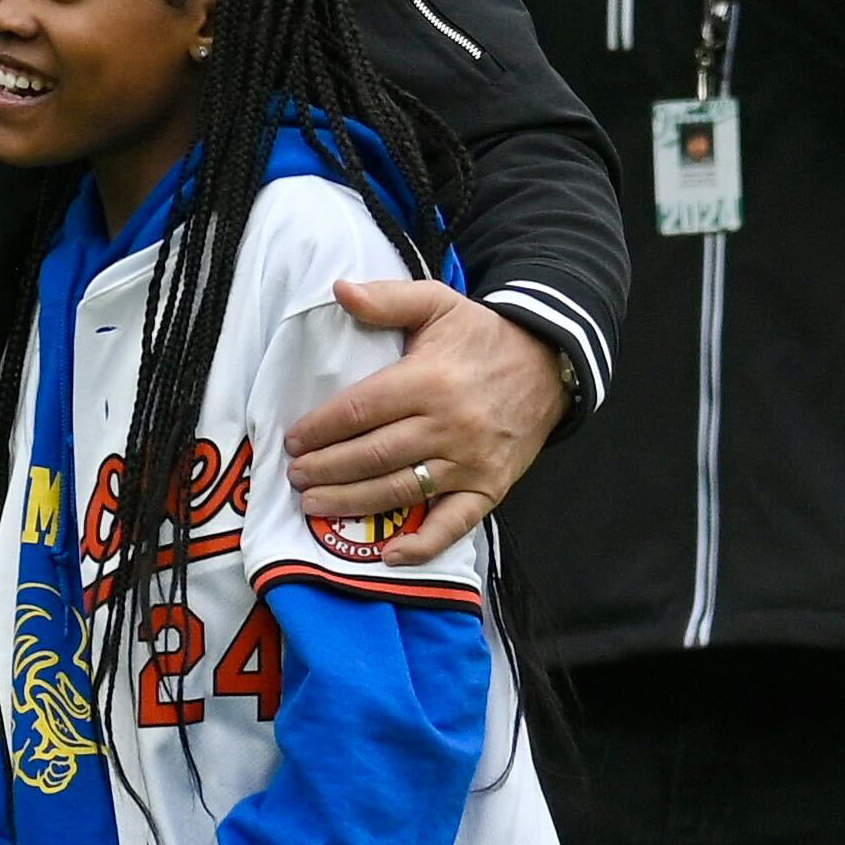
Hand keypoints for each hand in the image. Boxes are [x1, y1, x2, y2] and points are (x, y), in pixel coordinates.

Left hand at [285, 281, 570, 564]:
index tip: (294, 440)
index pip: (360, 411)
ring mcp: (471, 461)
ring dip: (353, 504)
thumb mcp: (438, 303)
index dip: (321, 429)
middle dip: (327, 470)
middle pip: (373, 455)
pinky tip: (389, 555)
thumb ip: (387, 298)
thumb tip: (339, 290)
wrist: (550, 364)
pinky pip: (456, 524)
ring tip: (315, 506)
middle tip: (296, 478)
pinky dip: (423, 544)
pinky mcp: (491, 487)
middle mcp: (448, 424)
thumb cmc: (483, 336)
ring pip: (402, 490)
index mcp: (428, 380)